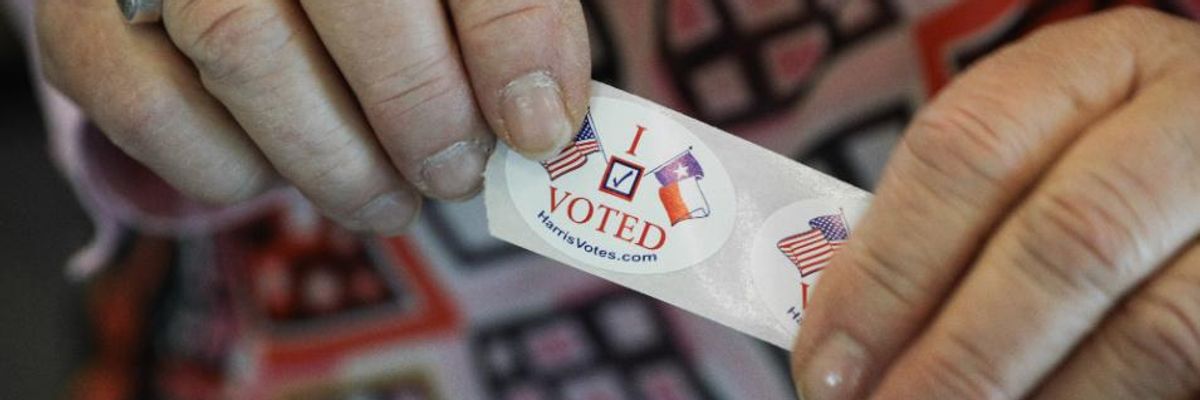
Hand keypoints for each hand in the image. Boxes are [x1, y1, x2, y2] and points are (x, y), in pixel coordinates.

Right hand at [36, 0, 589, 234]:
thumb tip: (546, 113)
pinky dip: (231, 170)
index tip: (539, 123)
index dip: (509, 36)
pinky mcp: (83, 16)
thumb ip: (504, 11)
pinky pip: (151, 106)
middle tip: (456, 175)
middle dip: (423, 113)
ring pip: (247, 51)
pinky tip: (279, 174)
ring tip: (390, 201)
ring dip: (338, 161)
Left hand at [792, 7, 1199, 399]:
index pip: (967, 149)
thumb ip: (950, 228)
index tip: (824, 363)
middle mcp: (1193, 120)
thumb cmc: (1093, 175)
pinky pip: (1193, 374)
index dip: (885, 268)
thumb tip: (842, 344)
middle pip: (1064, 240)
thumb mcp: (1032, 161)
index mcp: (1099, 63)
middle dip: (958, 354)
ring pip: (1153, 329)